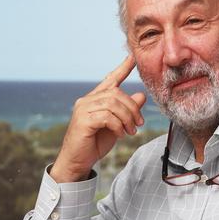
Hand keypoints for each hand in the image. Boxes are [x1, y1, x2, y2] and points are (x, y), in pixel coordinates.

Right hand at [50, 55, 146, 182]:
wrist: (78, 162)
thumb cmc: (95, 143)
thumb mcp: (117, 125)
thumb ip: (127, 110)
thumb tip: (141, 95)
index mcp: (94, 99)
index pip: (110, 80)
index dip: (122, 68)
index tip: (132, 57)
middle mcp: (87, 100)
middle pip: (116, 94)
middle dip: (132, 108)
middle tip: (139, 123)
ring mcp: (83, 109)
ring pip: (113, 104)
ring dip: (127, 118)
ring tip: (131, 131)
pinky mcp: (83, 120)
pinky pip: (107, 117)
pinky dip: (118, 125)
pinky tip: (121, 134)